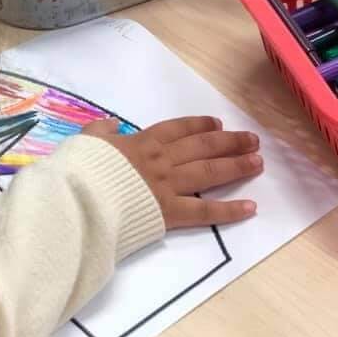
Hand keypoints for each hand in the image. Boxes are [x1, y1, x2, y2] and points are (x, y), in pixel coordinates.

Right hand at [83, 116, 261, 228]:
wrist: (79, 198)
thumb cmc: (80, 170)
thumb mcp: (86, 141)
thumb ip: (100, 131)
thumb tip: (110, 124)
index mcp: (143, 142)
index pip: (179, 129)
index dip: (201, 125)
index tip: (218, 124)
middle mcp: (162, 160)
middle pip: (204, 147)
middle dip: (231, 142)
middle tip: (253, 140)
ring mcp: (168, 185)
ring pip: (210, 172)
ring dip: (237, 166)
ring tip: (258, 163)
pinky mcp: (169, 213)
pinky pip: (205, 212)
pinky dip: (229, 210)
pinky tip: (250, 208)